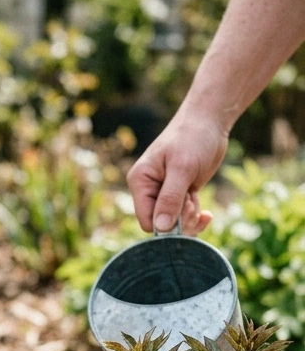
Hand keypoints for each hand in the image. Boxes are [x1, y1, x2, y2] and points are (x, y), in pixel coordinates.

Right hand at [126, 108, 226, 235]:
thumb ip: (170, 199)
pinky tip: (206, 213)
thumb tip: (160, 228)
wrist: (209, 121)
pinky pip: (183, 217)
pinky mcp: (178, 194)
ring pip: (173, 223)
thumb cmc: (193, 138)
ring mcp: (163, 193)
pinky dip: (195, 216)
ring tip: (196, 200)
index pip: (146, 218)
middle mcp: (148, 190)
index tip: (185, 209)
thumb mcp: (182, 169)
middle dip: (180, 220)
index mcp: (140, 182)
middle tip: (193, 202)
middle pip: (160, 223)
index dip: (165, 223)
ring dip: (189, 217)